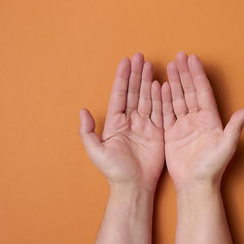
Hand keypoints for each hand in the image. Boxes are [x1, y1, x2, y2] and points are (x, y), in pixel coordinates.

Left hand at [79, 53, 163, 192]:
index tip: (126, 61)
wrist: (134, 186)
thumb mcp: (96, 151)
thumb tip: (82, 110)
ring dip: (148, 81)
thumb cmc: (114, 171)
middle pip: (134, 92)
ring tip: (150, 65)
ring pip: (147, 98)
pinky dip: (161, 98)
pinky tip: (161, 84)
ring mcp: (145, 125)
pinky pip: (160, 111)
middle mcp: (130, 120)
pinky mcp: (158, 131)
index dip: (122, 77)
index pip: (119, 94)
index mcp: (115, 122)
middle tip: (140, 57)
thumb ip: (87, 131)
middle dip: (136, 74)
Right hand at [162, 51, 243, 191]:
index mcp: (210, 119)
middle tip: (179, 56)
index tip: (193, 59)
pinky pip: (167, 112)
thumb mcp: (226, 146)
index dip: (197, 75)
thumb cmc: (212, 168)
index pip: (203, 91)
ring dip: (174, 82)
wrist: (195, 185)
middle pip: (190, 91)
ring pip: (178, 99)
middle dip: (185, 73)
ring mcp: (184, 125)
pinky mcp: (172, 133)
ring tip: (170, 66)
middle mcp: (197, 119)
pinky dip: (164, 99)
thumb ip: (236, 126)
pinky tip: (161, 87)